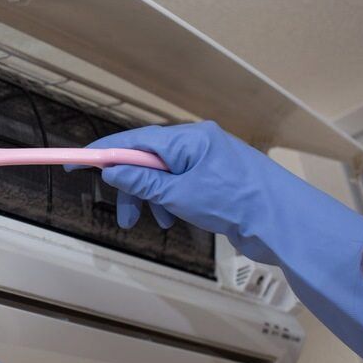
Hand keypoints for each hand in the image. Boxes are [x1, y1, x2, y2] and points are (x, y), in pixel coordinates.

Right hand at [74, 121, 319, 264]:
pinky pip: (181, 186)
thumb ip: (143, 182)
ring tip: (153, 224)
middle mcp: (197, 144)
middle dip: (131, 186)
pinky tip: (175, 221)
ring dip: (151, 199)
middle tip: (123, 216)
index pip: (134, 139)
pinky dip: (171, 203)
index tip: (76, 163)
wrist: (286, 224)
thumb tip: (111, 170)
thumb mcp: (180, 194)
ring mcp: (209, 162)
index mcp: (188, 138)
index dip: (103, 152)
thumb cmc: (235, 202)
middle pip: (147, 159)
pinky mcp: (218, 181)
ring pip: (164, 176)